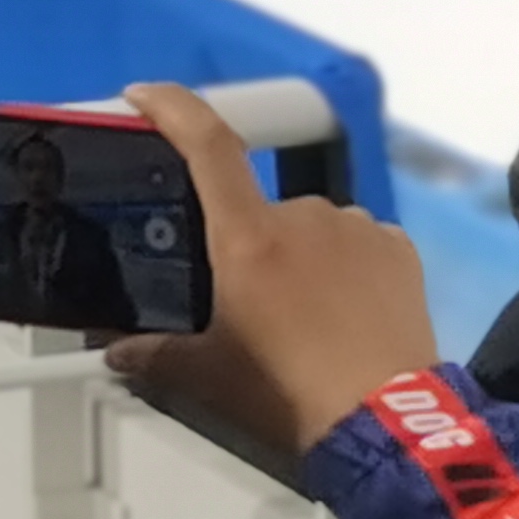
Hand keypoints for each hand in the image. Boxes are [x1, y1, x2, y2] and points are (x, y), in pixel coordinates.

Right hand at [106, 82, 442, 461]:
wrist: (384, 422)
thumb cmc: (291, 395)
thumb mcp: (208, 377)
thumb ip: (155, 356)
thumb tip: (121, 351)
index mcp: (247, 238)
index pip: (206, 145)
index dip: (173, 108)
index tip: (146, 96)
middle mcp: (303, 217)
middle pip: (258, 208)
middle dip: (248, 247)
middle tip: (248, 306)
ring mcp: (356, 228)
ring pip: (310, 228)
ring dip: (300, 259)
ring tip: (304, 321)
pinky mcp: (398, 249)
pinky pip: (358, 243)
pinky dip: (345, 268)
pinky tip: (344, 315)